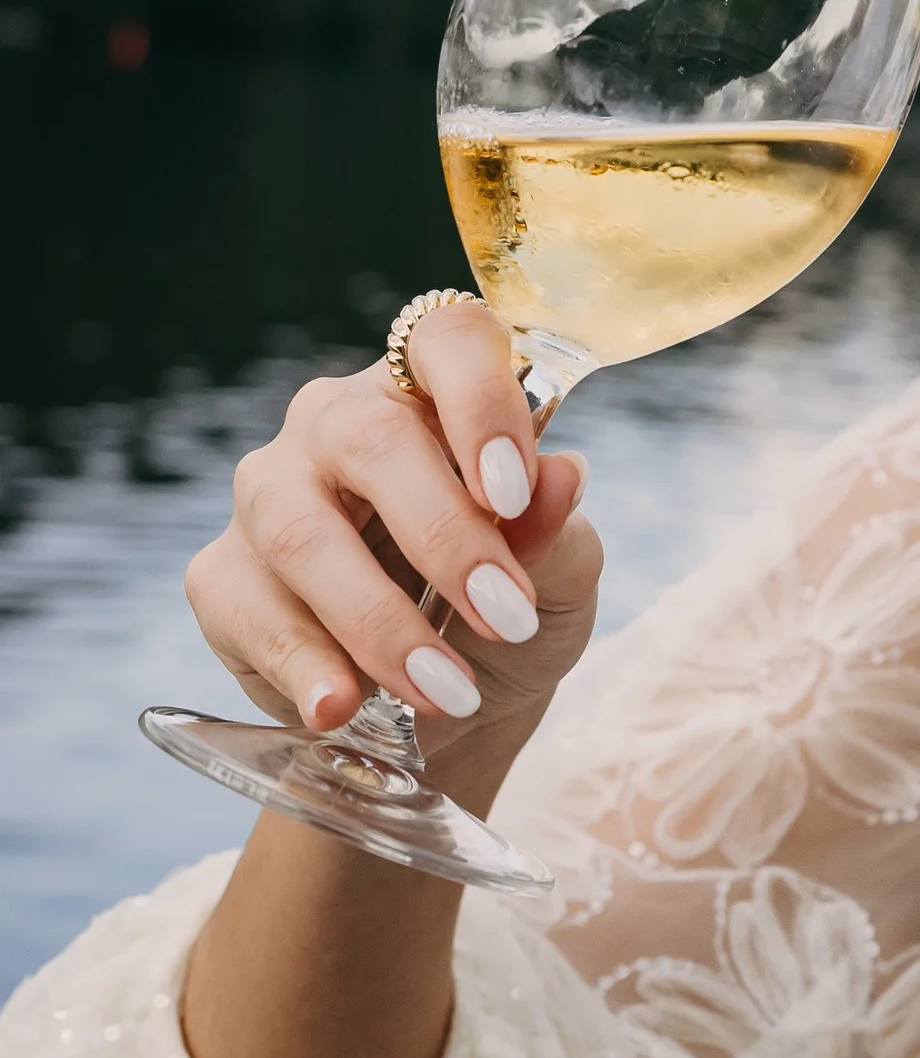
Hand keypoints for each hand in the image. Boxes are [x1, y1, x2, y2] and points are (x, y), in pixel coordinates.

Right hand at [185, 297, 601, 812]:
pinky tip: (343, 709)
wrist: (457, 715)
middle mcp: (338, 425)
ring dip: (378, 621)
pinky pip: (246, 608)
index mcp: (432, 395)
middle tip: (506, 617)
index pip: (446, 342)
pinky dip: (301, 665)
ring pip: (300, 532)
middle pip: (369, 440)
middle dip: (443, 536)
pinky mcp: (220, 576)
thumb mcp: (559, 581)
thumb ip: (556, 533)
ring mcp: (270, 493)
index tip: (516, 491)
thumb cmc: (514, 611)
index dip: (480, 402)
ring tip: (446, 691)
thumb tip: (559, 478)